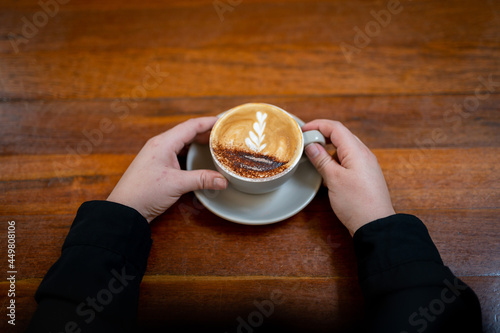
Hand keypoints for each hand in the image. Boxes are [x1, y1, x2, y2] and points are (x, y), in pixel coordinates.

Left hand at [107, 117, 227, 222]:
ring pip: (183, 143)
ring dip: (198, 143)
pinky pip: (178, 154)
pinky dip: (191, 154)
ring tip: (215, 145)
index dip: (208, 122)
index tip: (223, 121)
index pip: (191, 126)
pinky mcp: (158, 167)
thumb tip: (223, 180)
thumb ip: (202, 180)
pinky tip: (199, 159)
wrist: (125, 210)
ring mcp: (158, 156)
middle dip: (206, 132)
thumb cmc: (144, 192)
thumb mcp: (177, 184)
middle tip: (223, 134)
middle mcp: (160, 145)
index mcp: (163, 143)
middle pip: (187, 132)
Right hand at [302, 120, 394, 235]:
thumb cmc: (356, 203)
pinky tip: (327, 168)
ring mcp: (366, 165)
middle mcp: (364, 154)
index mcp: (357, 151)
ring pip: (345, 147)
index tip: (303, 130)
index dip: (318, 125)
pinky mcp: (365, 175)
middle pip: (341, 135)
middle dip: (322, 134)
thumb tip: (311, 146)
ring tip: (314, 155)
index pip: (336, 128)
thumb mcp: (334, 180)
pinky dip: (335, 158)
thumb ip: (322, 160)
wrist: (375, 225)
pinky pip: (349, 159)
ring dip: (328, 147)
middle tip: (306, 140)